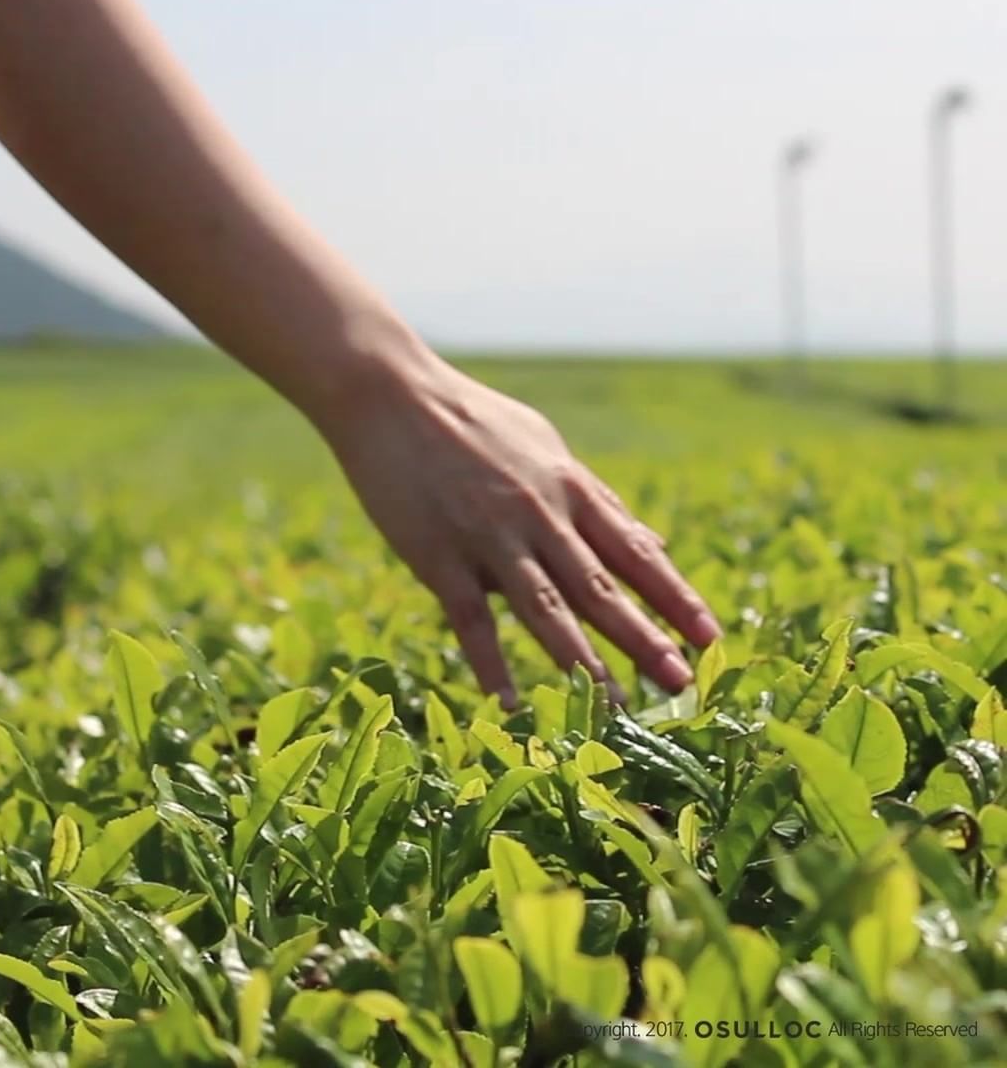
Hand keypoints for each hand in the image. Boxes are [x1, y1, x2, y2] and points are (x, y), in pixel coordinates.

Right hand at [325, 354, 721, 707]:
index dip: (675, 597)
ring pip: (546, 610)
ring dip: (584, 663)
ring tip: (616, 707)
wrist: (392, 396)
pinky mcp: (439, 555)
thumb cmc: (474, 421)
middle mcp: (540, 515)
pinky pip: (472, 619)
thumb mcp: (547, 448)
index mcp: (569, 488)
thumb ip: (598, 499)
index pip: (634, 552)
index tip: (711, 635)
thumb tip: (650, 542)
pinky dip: (491, 663)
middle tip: (682, 683)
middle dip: (646, 639)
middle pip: (600, 589)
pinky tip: (508, 703)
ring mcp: (489, 537)